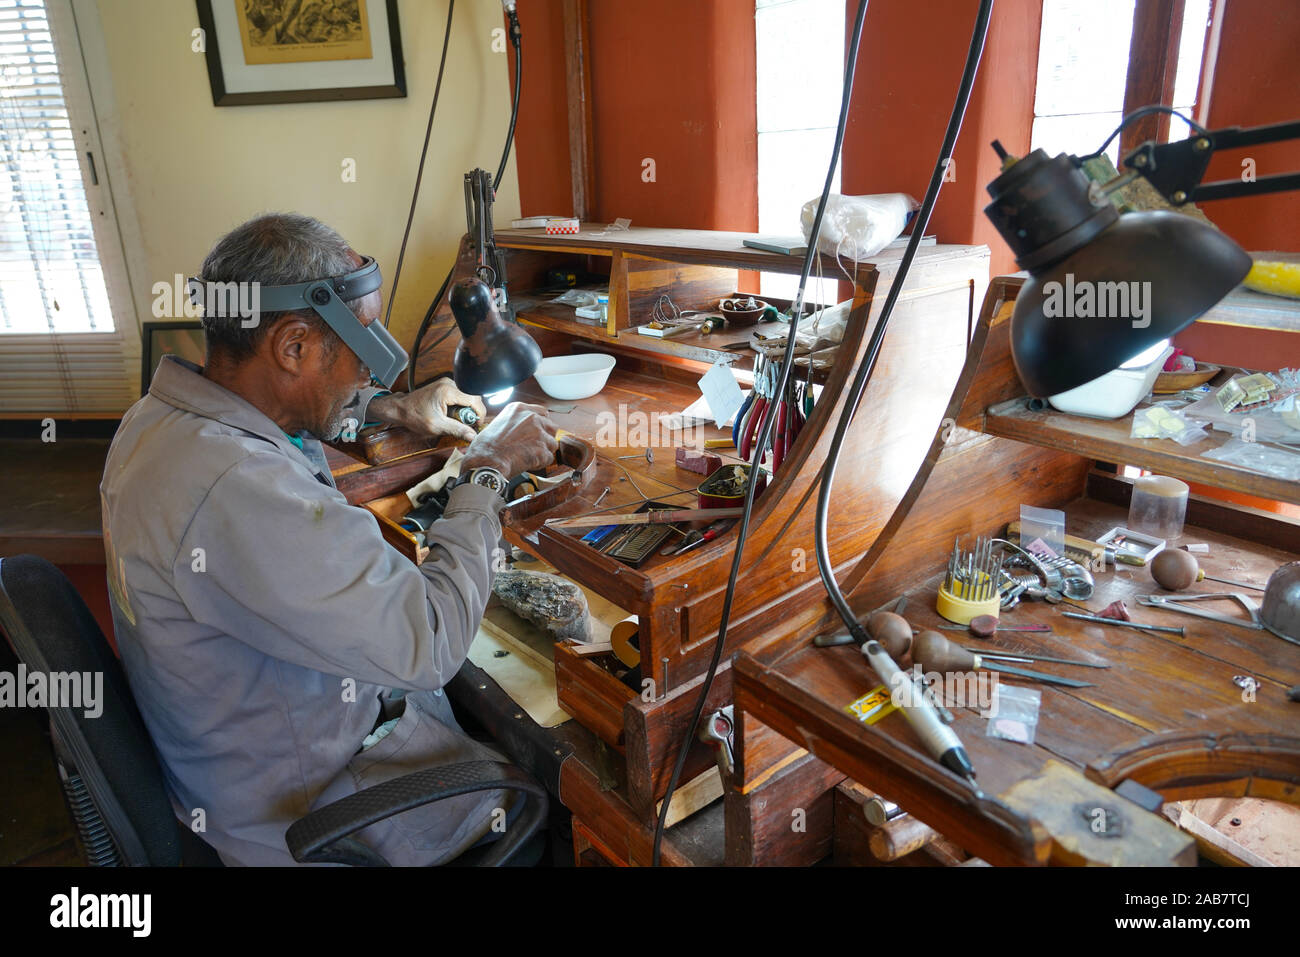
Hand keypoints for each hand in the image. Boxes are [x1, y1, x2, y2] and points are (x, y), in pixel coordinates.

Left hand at [371, 378, 486, 442]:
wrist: (400, 409)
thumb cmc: (415, 416)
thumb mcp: (437, 426)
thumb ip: (457, 430)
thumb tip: (473, 436)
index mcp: (448, 391)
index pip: (474, 400)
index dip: (479, 414)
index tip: (477, 426)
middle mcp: (449, 384)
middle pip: (472, 398)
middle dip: (471, 413)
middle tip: (464, 425)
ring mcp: (447, 384)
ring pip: (467, 397)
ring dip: (465, 411)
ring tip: (454, 420)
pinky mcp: (445, 387)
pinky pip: (459, 396)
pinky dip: (459, 407)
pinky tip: (450, 415)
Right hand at [461, 402, 557, 477]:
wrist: (486, 461)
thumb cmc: (486, 447)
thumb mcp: (498, 423)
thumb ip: (516, 423)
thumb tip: (523, 430)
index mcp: (519, 409)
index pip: (543, 413)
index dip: (542, 425)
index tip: (537, 432)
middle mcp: (531, 418)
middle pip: (551, 427)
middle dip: (546, 438)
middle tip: (533, 447)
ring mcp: (538, 433)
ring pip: (552, 443)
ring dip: (544, 452)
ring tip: (528, 457)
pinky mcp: (542, 449)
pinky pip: (549, 458)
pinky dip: (541, 463)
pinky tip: (528, 464)